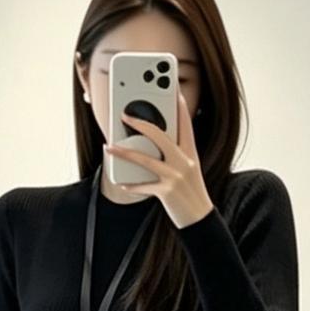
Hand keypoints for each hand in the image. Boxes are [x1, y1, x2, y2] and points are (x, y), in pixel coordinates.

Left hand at [104, 91, 213, 229]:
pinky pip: (144, 186)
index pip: (186, 124)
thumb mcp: (188, 169)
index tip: (173, 90)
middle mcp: (185, 161)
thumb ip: (173, 154)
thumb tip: (150, 142)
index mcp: (190, 153)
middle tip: (124, 115)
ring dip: (125, 152)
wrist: (201, 220)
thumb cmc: (190, 192)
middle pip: (161, 136)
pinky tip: (122, 183)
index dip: (180, 106)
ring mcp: (176, 176)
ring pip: (146, 160)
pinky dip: (132, 185)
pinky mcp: (167, 192)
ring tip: (109, 147)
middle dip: (141, 124)